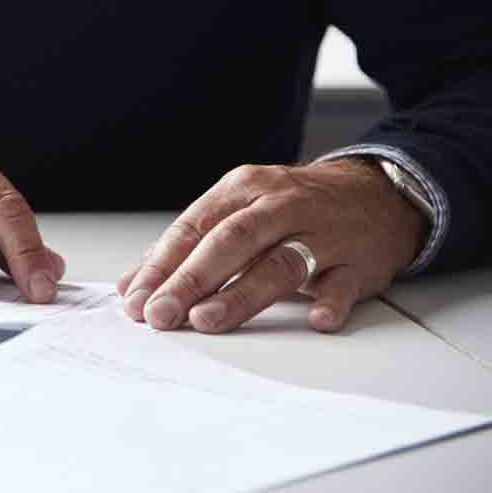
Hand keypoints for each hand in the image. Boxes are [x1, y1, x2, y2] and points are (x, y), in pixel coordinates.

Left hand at [118, 159, 426, 334]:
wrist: (375, 194)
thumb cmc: (293, 208)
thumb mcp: (239, 211)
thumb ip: (188, 248)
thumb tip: (134, 284)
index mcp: (242, 190)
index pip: (193, 228)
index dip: (162, 265)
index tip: (137, 298)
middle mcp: (279, 206)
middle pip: (229, 242)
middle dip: (190, 280)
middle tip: (161, 314)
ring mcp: (322, 233)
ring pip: (278, 263)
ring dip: (240, 294)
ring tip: (207, 320)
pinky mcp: (359, 263)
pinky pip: (344, 283)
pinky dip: (329, 301)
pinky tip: (316, 318)